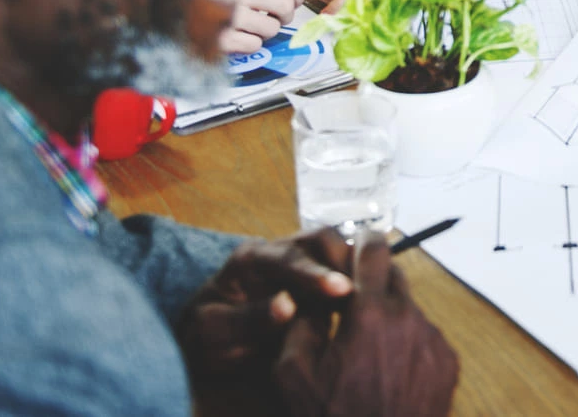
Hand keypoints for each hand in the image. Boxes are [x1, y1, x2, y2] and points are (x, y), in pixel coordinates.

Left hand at [179, 229, 356, 372]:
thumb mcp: (215, 332)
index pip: (287, 258)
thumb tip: (288, 305)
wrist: (208, 338)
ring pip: (336, 248)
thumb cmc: (207, 334)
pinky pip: (341, 268)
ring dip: (354, 268)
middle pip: (320, 239)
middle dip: (345, 260)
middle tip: (364, 292)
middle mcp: (277, 251)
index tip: (342, 290)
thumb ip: (248, 319)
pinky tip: (368, 300)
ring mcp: (298, 261)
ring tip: (370, 296)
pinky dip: (357, 279)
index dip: (316, 274)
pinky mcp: (314, 277)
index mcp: (249, 260)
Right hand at [222, 0, 305, 54]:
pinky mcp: (222, 39)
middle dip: (285, 15)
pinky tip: (239, 35)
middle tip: (275, 16)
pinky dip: (250, 43)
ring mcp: (229, 16)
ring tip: (252, 25)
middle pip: (285, 6)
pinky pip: (255, 45)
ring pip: (272, 28)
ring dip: (266, 30)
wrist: (179, 7)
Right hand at [275, 233, 459, 416]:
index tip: (355, 239)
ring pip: (410, 309)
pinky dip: (407, 343)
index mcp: (370, 314)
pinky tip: (387, 369)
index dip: (362, 240)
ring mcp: (432, 341)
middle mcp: (408, 318)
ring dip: (390, 316)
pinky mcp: (447, 363)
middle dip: (373, 281)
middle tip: (352, 300)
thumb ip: (301, 321)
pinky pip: (425, 338)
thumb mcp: (294, 372)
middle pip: (394, 276)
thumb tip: (312, 294)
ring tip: (367, 348)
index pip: (372, 251)